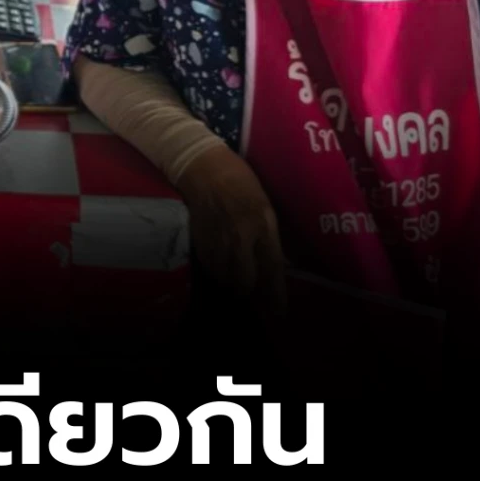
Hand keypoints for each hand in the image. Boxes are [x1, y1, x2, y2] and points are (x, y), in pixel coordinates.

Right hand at [179, 146, 286, 318]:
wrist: (202, 167)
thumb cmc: (239, 180)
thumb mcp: (264, 205)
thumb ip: (270, 235)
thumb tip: (278, 263)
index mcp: (262, 225)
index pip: (272, 267)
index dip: (276, 293)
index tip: (280, 313)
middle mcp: (240, 238)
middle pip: (245, 281)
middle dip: (251, 293)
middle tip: (256, 298)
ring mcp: (218, 241)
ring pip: (226, 279)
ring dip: (234, 286)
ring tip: (239, 286)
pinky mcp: (200, 242)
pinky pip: (211, 269)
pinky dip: (219, 274)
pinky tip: (223, 270)